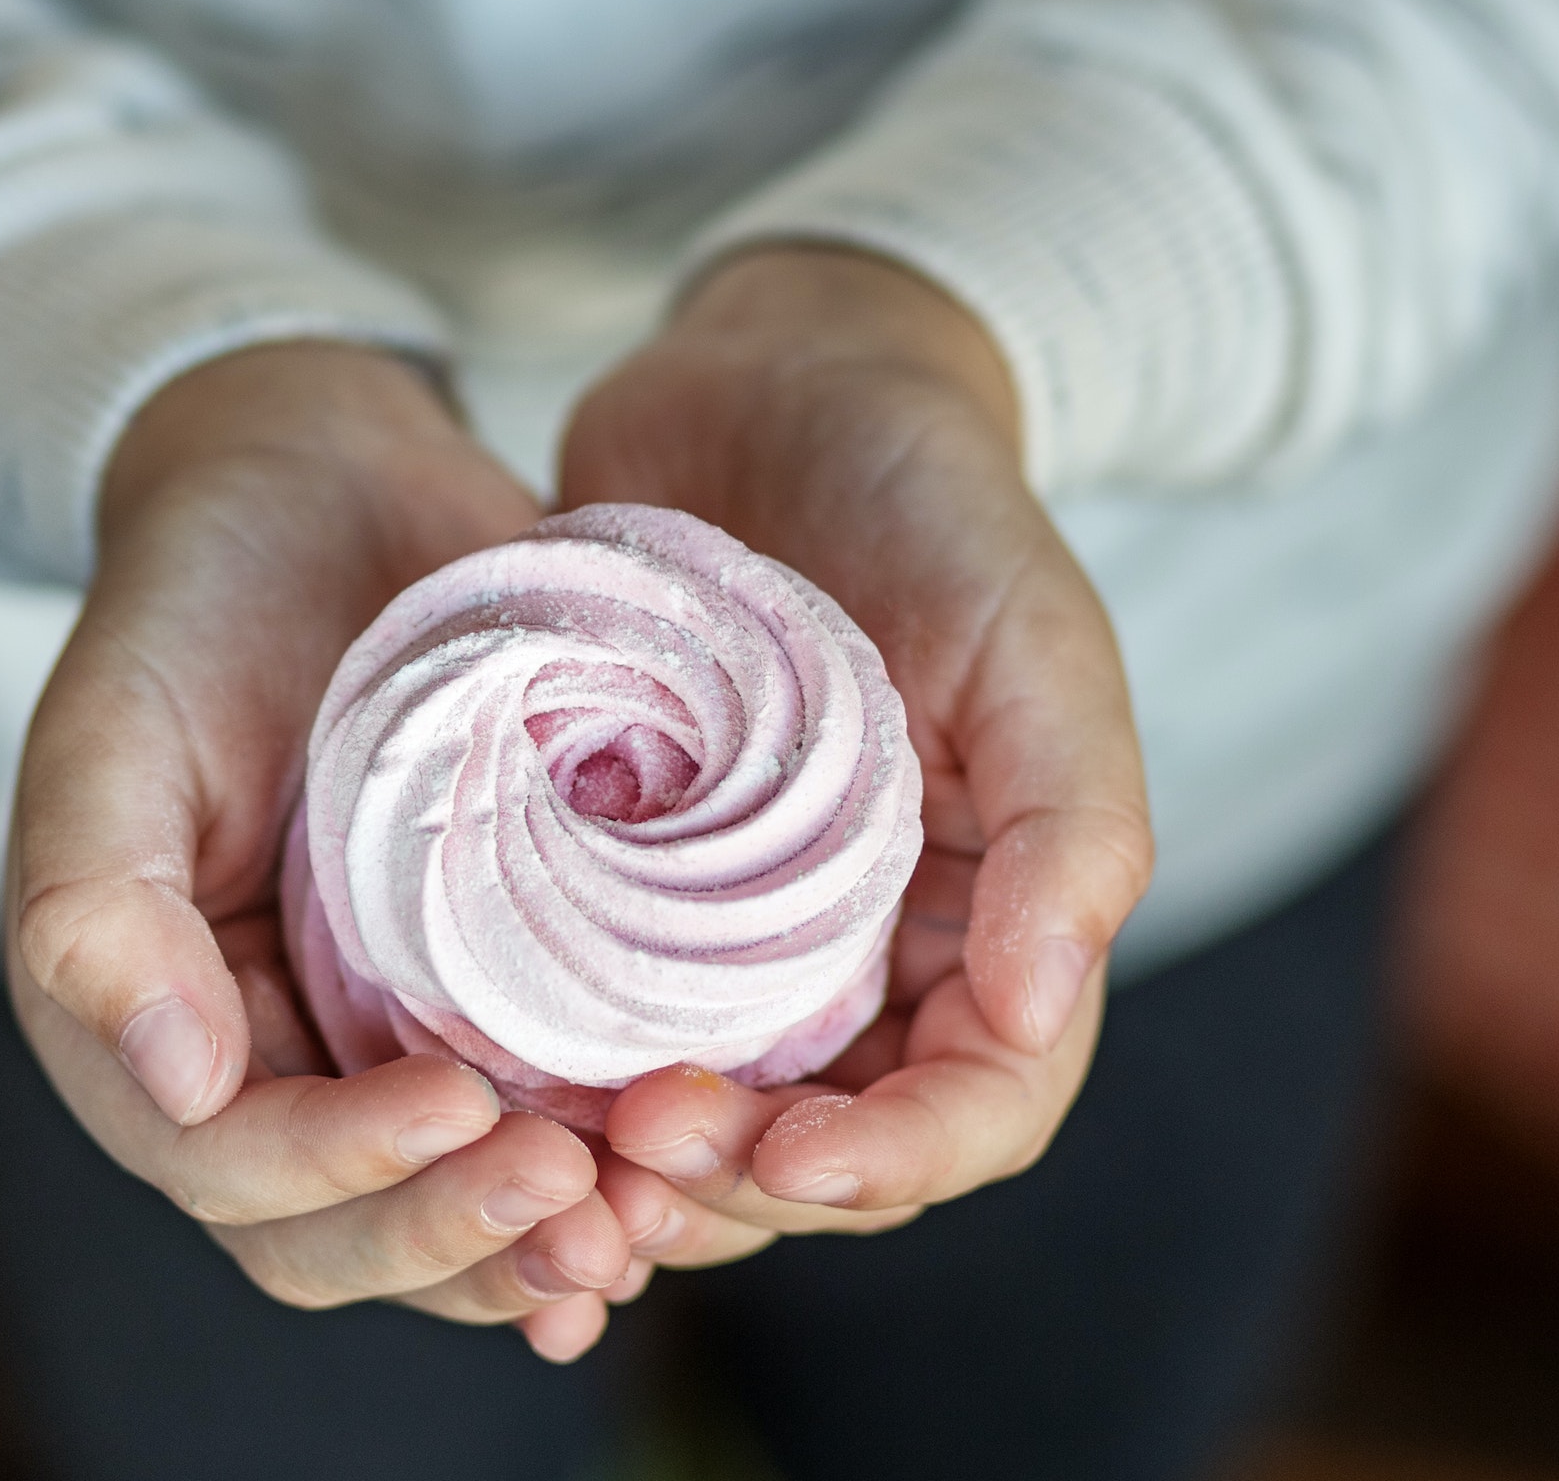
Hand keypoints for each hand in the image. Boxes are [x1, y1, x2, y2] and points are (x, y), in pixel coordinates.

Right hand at [7, 343, 637, 1361]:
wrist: (318, 481)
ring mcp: (381, 1016)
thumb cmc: (197, 592)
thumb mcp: (116, 725)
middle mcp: (269, 1046)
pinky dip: (594, 1157)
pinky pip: (534, 1097)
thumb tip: (179, 1089)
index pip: (234, 1164)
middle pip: (347, 1224)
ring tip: (642, 1222)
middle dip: (455, 1237)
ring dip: (536, 1235)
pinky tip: (674, 1178)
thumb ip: (100, 904)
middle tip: (580, 1214)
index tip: (462, 1111)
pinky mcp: (489, 966)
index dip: (342, 1171)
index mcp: (152, 1016)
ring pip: (446, 1191)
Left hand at [559, 248, 1153, 1270]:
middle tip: (638, 1165)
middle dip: (743, 1180)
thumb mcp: (1035, 640)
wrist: (781, 379)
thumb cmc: (933, 499)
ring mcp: (734, 907)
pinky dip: (553, 1063)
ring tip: (557, 1156)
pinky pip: (589, 995)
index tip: (789, 1160)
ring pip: (700, 1094)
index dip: (896, 1163)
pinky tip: (487, 1075)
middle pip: (825, 1132)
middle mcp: (864, 938)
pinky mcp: (621, 856)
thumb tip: (1038, 1011)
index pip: (976, 1100)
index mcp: (987, 909)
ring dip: (635, 1156)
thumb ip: (1072, 823)